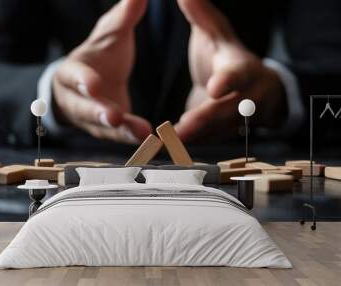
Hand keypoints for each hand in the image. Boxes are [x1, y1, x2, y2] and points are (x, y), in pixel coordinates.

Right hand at [52, 0, 151, 143]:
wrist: (89, 86)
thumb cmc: (98, 59)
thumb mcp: (109, 37)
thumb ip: (122, 19)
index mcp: (72, 73)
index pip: (73, 77)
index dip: (82, 81)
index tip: (92, 86)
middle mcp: (78, 100)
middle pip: (85, 109)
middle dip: (99, 113)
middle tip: (115, 117)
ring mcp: (92, 120)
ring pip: (104, 128)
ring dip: (122, 132)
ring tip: (144, 133)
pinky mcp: (108, 132)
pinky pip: (120, 137)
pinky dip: (134, 140)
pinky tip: (153, 141)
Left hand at [175, 0, 286, 141]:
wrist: (254, 88)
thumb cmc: (229, 58)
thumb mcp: (218, 35)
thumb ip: (202, 17)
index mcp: (242, 68)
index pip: (237, 74)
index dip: (228, 81)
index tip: (215, 87)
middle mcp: (246, 96)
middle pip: (229, 109)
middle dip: (207, 118)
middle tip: (183, 125)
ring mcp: (238, 118)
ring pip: (219, 130)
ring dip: (197, 137)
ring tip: (171, 141)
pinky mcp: (226, 132)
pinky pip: (211, 140)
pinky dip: (193, 144)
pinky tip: (172, 147)